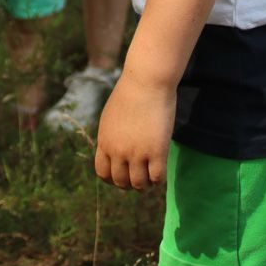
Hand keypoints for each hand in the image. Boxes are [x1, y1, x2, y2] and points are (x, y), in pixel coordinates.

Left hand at [95, 69, 175, 190]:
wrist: (146, 81)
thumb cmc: (131, 93)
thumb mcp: (111, 117)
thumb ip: (111, 135)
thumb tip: (114, 151)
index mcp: (104, 142)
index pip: (103, 173)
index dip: (113, 179)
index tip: (123, 176)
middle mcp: (117, 151)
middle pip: (120, 182)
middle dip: (130, 184)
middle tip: (140, 178)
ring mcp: (137, 153)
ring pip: (139, 184)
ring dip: (145, 184)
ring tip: (151, 177)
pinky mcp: (157, 151)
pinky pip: (157, 178)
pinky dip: (159, 180)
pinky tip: (161, 170)